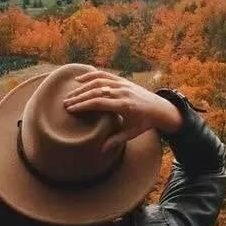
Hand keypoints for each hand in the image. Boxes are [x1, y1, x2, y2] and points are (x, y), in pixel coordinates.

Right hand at [63, 70, 181, 151]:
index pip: (99, 103)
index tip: (71, 109)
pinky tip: (79, 80)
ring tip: (70, 95)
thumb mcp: (131, 133)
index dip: (83, 106)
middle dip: (79, 97)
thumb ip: (116, 140)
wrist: (160, 108)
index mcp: (124, 105)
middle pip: (95, 92)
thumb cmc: (144, 122)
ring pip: (98, 82)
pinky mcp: (122, 80)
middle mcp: (122, 92)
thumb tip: (101, 150)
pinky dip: (91, 76)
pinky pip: (104, 75)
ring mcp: (122, 84)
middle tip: (65, 103)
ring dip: (82, 88)